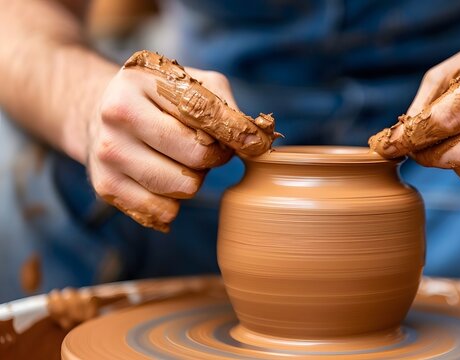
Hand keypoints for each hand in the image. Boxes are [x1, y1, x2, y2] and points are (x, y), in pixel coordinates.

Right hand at [87, 51, 277, 231]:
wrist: (99, 110)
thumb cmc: (160, 97)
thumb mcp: (191, 83)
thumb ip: (226, 108)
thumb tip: (256, 143)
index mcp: (142, 82)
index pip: (205, 113)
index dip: (238, 133)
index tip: (255, 144)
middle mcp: (118, 116)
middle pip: (198, 156)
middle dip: (213, 156)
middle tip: (206, 147)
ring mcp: (108, 153)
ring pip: (184, 187)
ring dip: (194, 179)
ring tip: (181, 161)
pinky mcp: (105, 186)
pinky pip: (164, 211)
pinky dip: (174, 202)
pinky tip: (165, 179)